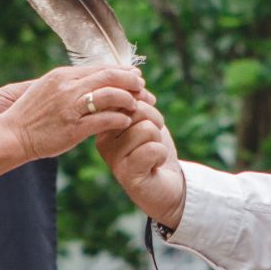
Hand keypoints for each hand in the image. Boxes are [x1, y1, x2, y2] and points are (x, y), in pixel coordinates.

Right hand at [0, 65, 145, 159]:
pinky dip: (120, 119)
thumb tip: (93, 78)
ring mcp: (71, 107)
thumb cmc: (31, 114)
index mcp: (62, 75)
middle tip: (143, 87)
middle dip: (131, 81)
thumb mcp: (47, 89)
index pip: (100, 67)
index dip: (121, 71)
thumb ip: (70, 83)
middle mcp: (67, 87)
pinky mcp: (74, 128)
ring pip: (111, 95)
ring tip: (137, 105)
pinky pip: (105, 120)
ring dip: (129, 99)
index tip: (135, 76)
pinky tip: (126, 121)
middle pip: (109, 77)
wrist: (13, 134)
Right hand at [96, 100, 185, 231]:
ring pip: (146, 128)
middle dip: (154, 121)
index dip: (144, 103)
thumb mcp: (145, 120)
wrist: (166, 185)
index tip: (149, 117)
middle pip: (136, 109)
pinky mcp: (127, 174)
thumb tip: (136, 84)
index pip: (123, 97)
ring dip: (158, 140)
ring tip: (151, 153)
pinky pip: (152, 149)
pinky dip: (161, 155)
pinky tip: (154, 166)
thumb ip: (137, 103)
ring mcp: (113, 158)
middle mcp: (103, 141)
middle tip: (153, 139)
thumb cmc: (154, 149)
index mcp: (105, 125)